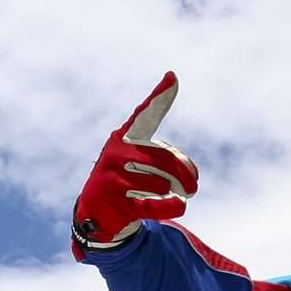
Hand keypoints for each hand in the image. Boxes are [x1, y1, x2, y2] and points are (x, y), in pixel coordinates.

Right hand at [71, 71, 198, 256]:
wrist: (97, 214)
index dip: (160, 97)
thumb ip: (171, 163)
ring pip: (162, 183)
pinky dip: (171, 206)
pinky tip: (180, 205)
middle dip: (185, 174)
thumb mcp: (147, 167)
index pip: (146, 114)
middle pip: (165, 158)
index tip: (172, 76)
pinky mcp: (115, 200)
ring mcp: (113, 174)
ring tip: (171, 196)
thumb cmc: (129, 184)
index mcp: (125, 136)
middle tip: (193, 186)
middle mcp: (117, 150)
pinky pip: (154, 203)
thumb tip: (189, 179)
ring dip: (173, 193)